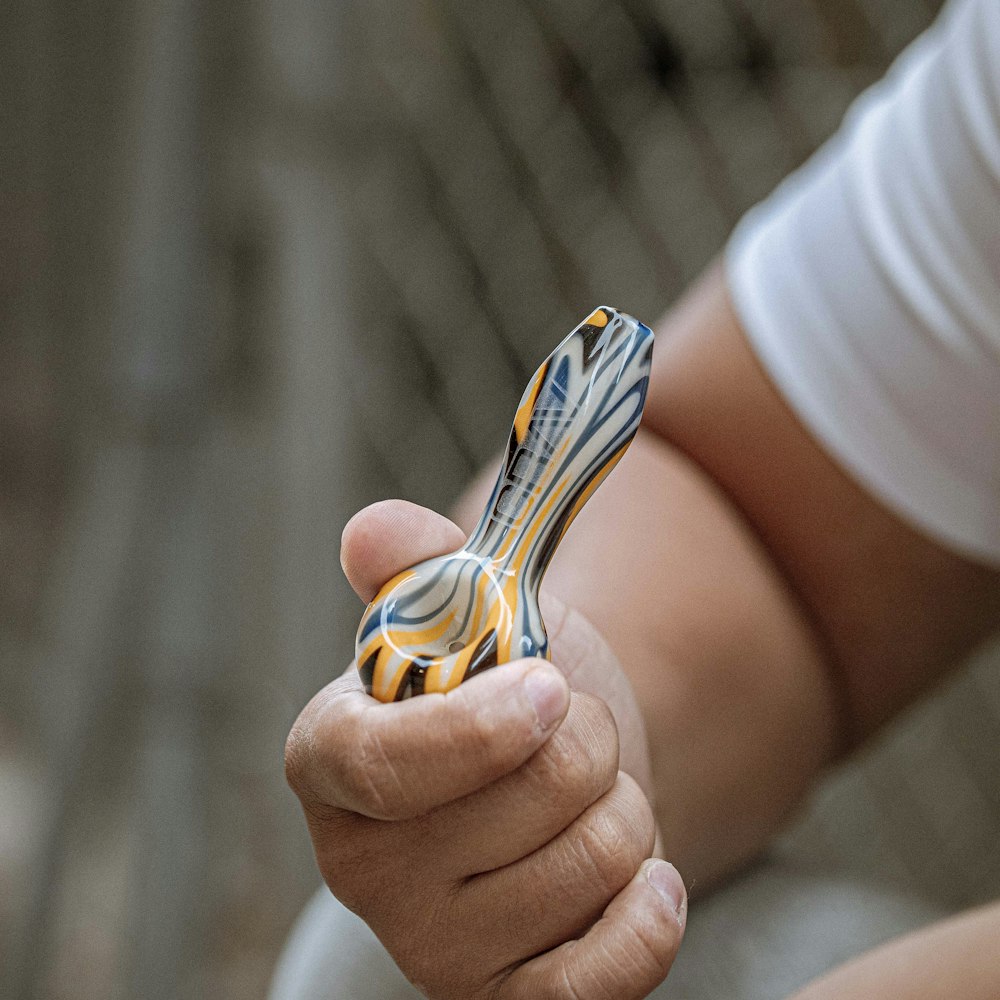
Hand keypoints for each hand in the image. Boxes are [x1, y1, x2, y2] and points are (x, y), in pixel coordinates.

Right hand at [285, 500, 686, 999]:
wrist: (556, 764)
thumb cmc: (505, 678)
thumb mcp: (468, 606)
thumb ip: (420, 564)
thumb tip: (372, 532)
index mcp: (333, 759)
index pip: (388, 765)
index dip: (483, 728)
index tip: (553, 688)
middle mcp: (360, 866)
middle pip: (526, 801)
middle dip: (588, 739)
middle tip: (575, 726)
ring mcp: (429, 946)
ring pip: (587, 868)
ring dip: (623, 806)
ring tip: (592, 790)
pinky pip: (601, 983)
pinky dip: (650, 911)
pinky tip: (647, 873)